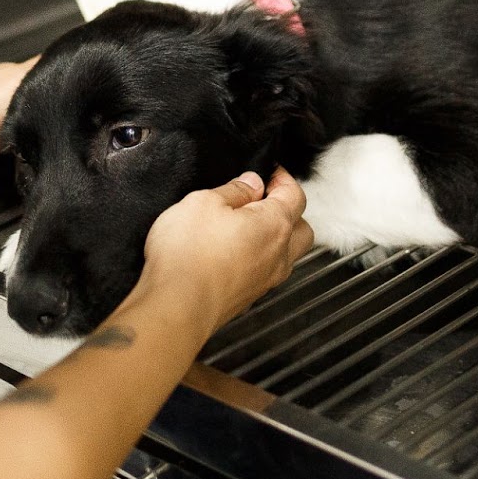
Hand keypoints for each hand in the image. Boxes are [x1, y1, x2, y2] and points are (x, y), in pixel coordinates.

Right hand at [140, 167, 313, 334]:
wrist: (176, 307)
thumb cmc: (189, 255)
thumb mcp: (204, 202)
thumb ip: (234, 190)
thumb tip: (251, 183)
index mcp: (275, 224)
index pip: (295, 195)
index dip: (283, 178)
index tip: (270, 171)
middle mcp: (278, 255)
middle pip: (301, 228)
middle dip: (288, 210)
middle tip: (263, 198)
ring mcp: (265, 280)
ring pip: (286, 254)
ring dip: (274, 237)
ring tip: (246, 225)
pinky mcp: (248, 297)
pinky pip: (265, 273)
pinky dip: (258, 259)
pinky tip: (233, 253)